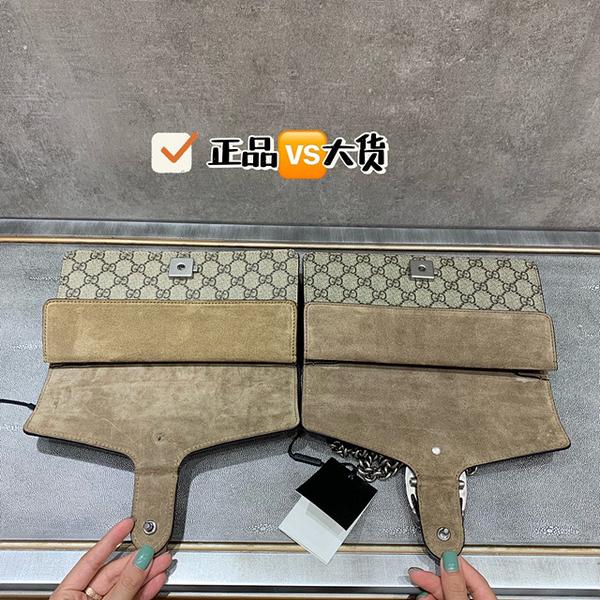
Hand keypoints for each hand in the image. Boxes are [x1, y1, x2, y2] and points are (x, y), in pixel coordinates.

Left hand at [52, 518, 171, 599]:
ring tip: (163, 560)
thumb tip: (140, 558)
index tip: (127, 522)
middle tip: (157, 548)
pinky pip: (131, 597)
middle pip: (113, 572)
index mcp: (65, 595)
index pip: (92, 558)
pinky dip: (144, 589)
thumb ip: (124, 583)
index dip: (112, 538)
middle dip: (138, 560)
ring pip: (125, 584)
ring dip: (147, 573)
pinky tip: (156, 578)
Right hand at [409, 552, 496, 599]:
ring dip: (429, 590)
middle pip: (454, 583)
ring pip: (445, 593)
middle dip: (434, 578)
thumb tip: (449, 560)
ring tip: (419, 591)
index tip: (437, 554)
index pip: (471, 573)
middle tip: (417, 573)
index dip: (453, 561)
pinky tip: (423, 598)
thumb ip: (456, 585)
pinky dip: (430, 598)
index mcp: (488, 599)